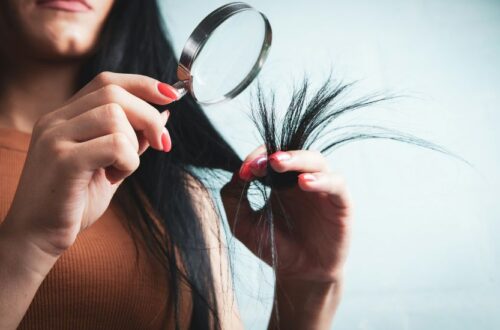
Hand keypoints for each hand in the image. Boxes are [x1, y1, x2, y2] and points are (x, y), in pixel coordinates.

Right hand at [1, 72, 177, 258]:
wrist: (37, 237)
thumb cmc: (74, 202)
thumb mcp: (110, 164)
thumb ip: (132, 139)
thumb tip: (163, 114)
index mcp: (65, 117)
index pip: (107, 82)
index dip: (142, 84)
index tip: (171, 95)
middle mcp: (56, 120)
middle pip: (113, 93)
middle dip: (148, 116)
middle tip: (162, 144)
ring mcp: (55, 137)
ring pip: (114, 116)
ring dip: (133, 145)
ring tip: (120, 170)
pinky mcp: (63, 159)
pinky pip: (113, 145)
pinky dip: (127, 162)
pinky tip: (114, 178)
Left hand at [221, 146, 351, 283]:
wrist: (299, 274)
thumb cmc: (274, 246)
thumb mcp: (243, 224)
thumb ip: (232, 198)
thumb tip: (235, 174)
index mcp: (279, 180)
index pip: (271, 155)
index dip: (258, 158)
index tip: (245, 171)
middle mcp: (301, 180)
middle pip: (294, 152)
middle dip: (279, 154)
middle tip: (266, 161)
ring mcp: (322, 189)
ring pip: (316, 160)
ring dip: (298, 159)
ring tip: (280, 164)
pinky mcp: (340, 202)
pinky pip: (336, 183)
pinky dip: (321, 179)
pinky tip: (305, 183)